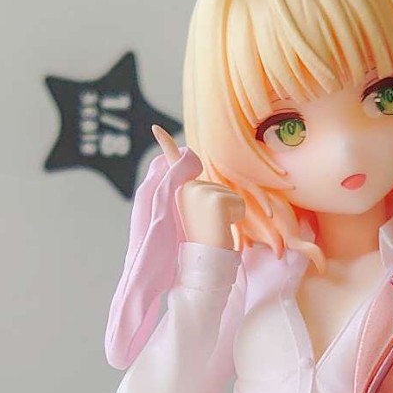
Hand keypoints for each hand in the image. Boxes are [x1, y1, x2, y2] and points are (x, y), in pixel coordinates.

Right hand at [152, 125, 241, 249]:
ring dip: (228, 212)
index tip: (156, 128)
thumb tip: (195, 201)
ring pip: (228, 194)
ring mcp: (198, 193)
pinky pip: (237, 202)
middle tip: (207, 225)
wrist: (203, 264)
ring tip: (213, 228)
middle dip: (220, 204)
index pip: (173, 165)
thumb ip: (196, 201)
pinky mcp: (214, 200)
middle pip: (215, 186)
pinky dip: (236, 216)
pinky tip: (222, 228)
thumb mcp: (196, 217)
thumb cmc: (202, 244)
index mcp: (176, 194)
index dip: (166, 144)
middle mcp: (184, 190)